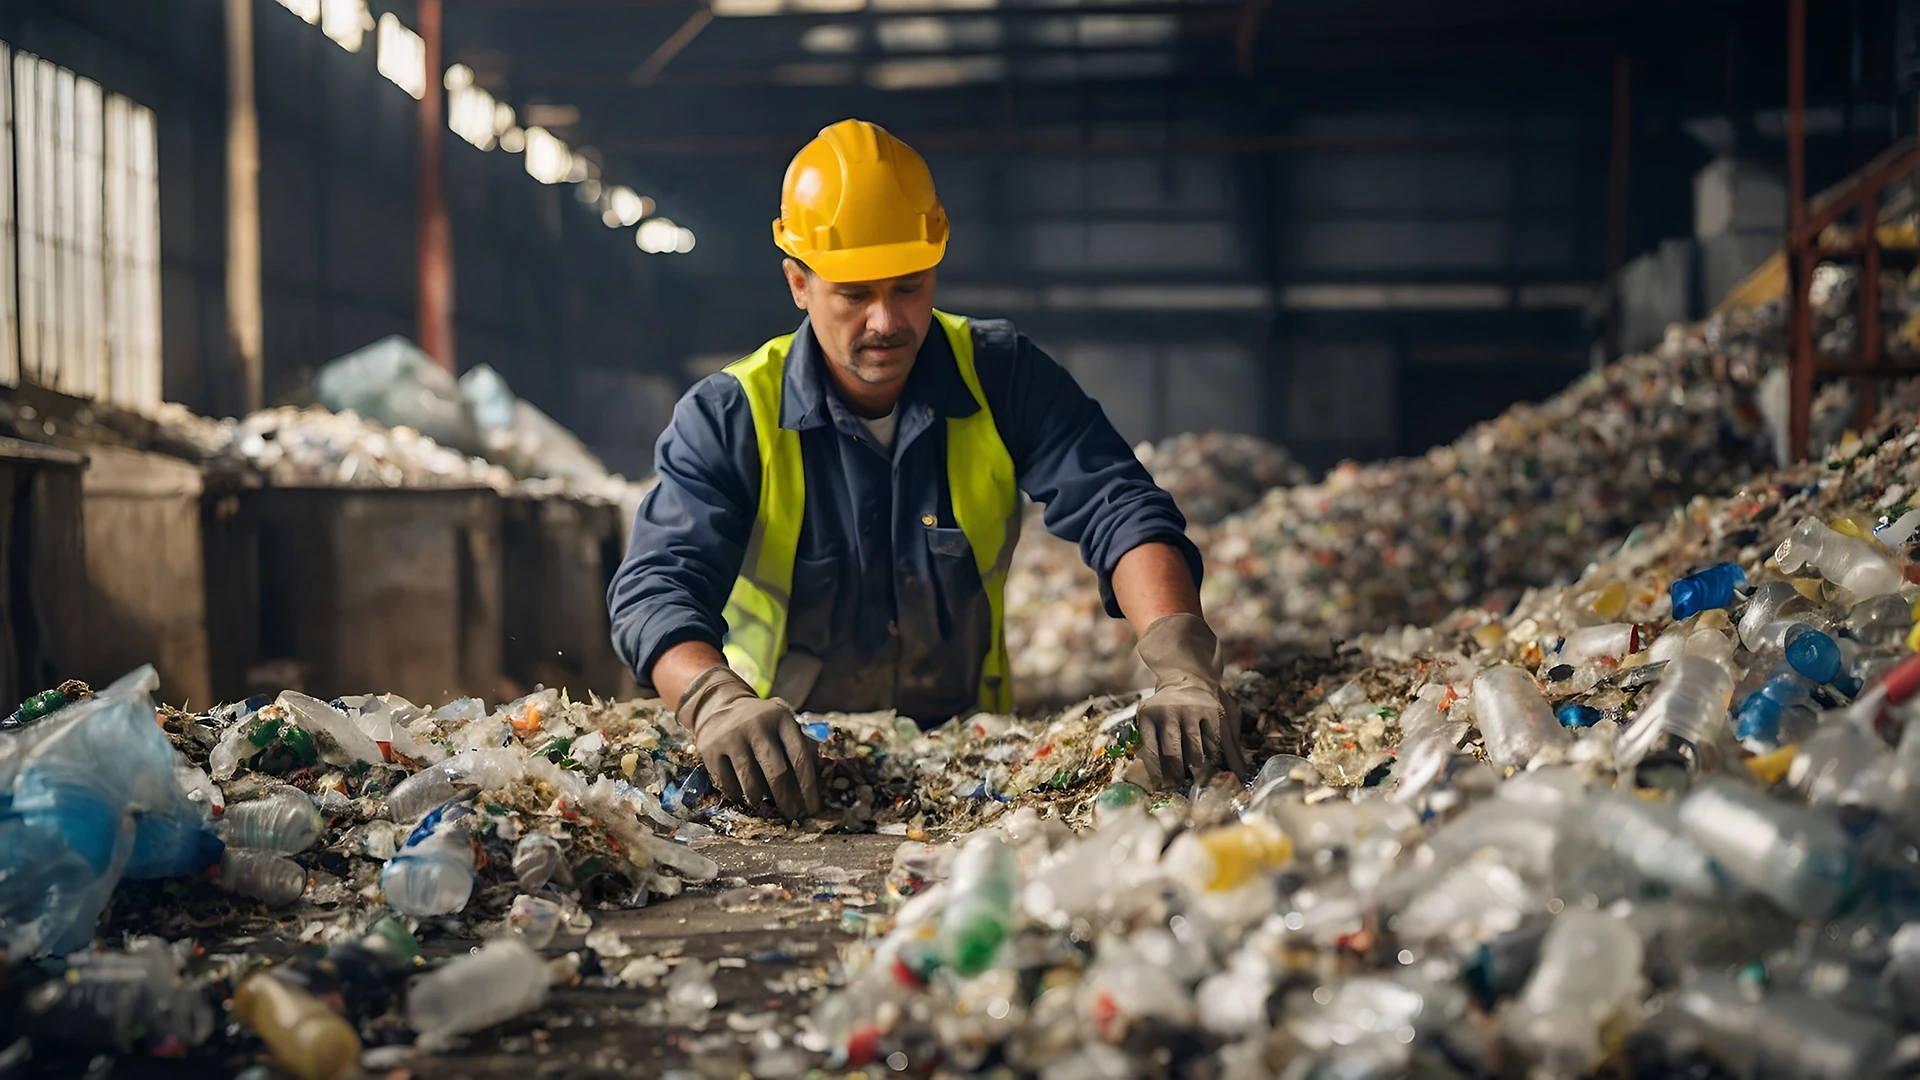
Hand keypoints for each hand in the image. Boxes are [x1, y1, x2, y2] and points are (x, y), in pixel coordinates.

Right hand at [678, 665, 821, 818]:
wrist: (719, 706)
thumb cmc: (762, 724)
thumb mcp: (783, 724)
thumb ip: (800, 747)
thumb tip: (813, 790)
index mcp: (781, 718)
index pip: (799, 757)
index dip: (808, 787)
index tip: (813, 808)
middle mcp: (757, 725)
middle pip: (776, 773)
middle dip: (787, 800)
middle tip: (793, 815)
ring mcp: (731, 737)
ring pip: (751, 785)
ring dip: (761, 800)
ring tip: (766, 803)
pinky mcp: (710, 750)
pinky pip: (729, 786)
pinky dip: (739, 796)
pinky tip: (744, 792)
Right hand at [1135, 614, 1247, 788]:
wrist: (1184, 675)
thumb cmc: (1208, 704)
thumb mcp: (1226, 718)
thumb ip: (1233, 747)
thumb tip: (1242, 777)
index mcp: (1211, 710)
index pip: (1214, 747)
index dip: (1214, 769)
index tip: (1212, 785)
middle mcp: (1186, 708)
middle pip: (1191, 752)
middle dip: (1193, 775)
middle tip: (1192, 789)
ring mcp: (1164, 711)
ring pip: (1170, 752)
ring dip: (1174, 773)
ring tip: (1176, 785)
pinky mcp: (1145, 715)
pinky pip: (1149, 747)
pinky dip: (1154, 767)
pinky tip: (1159, 779)